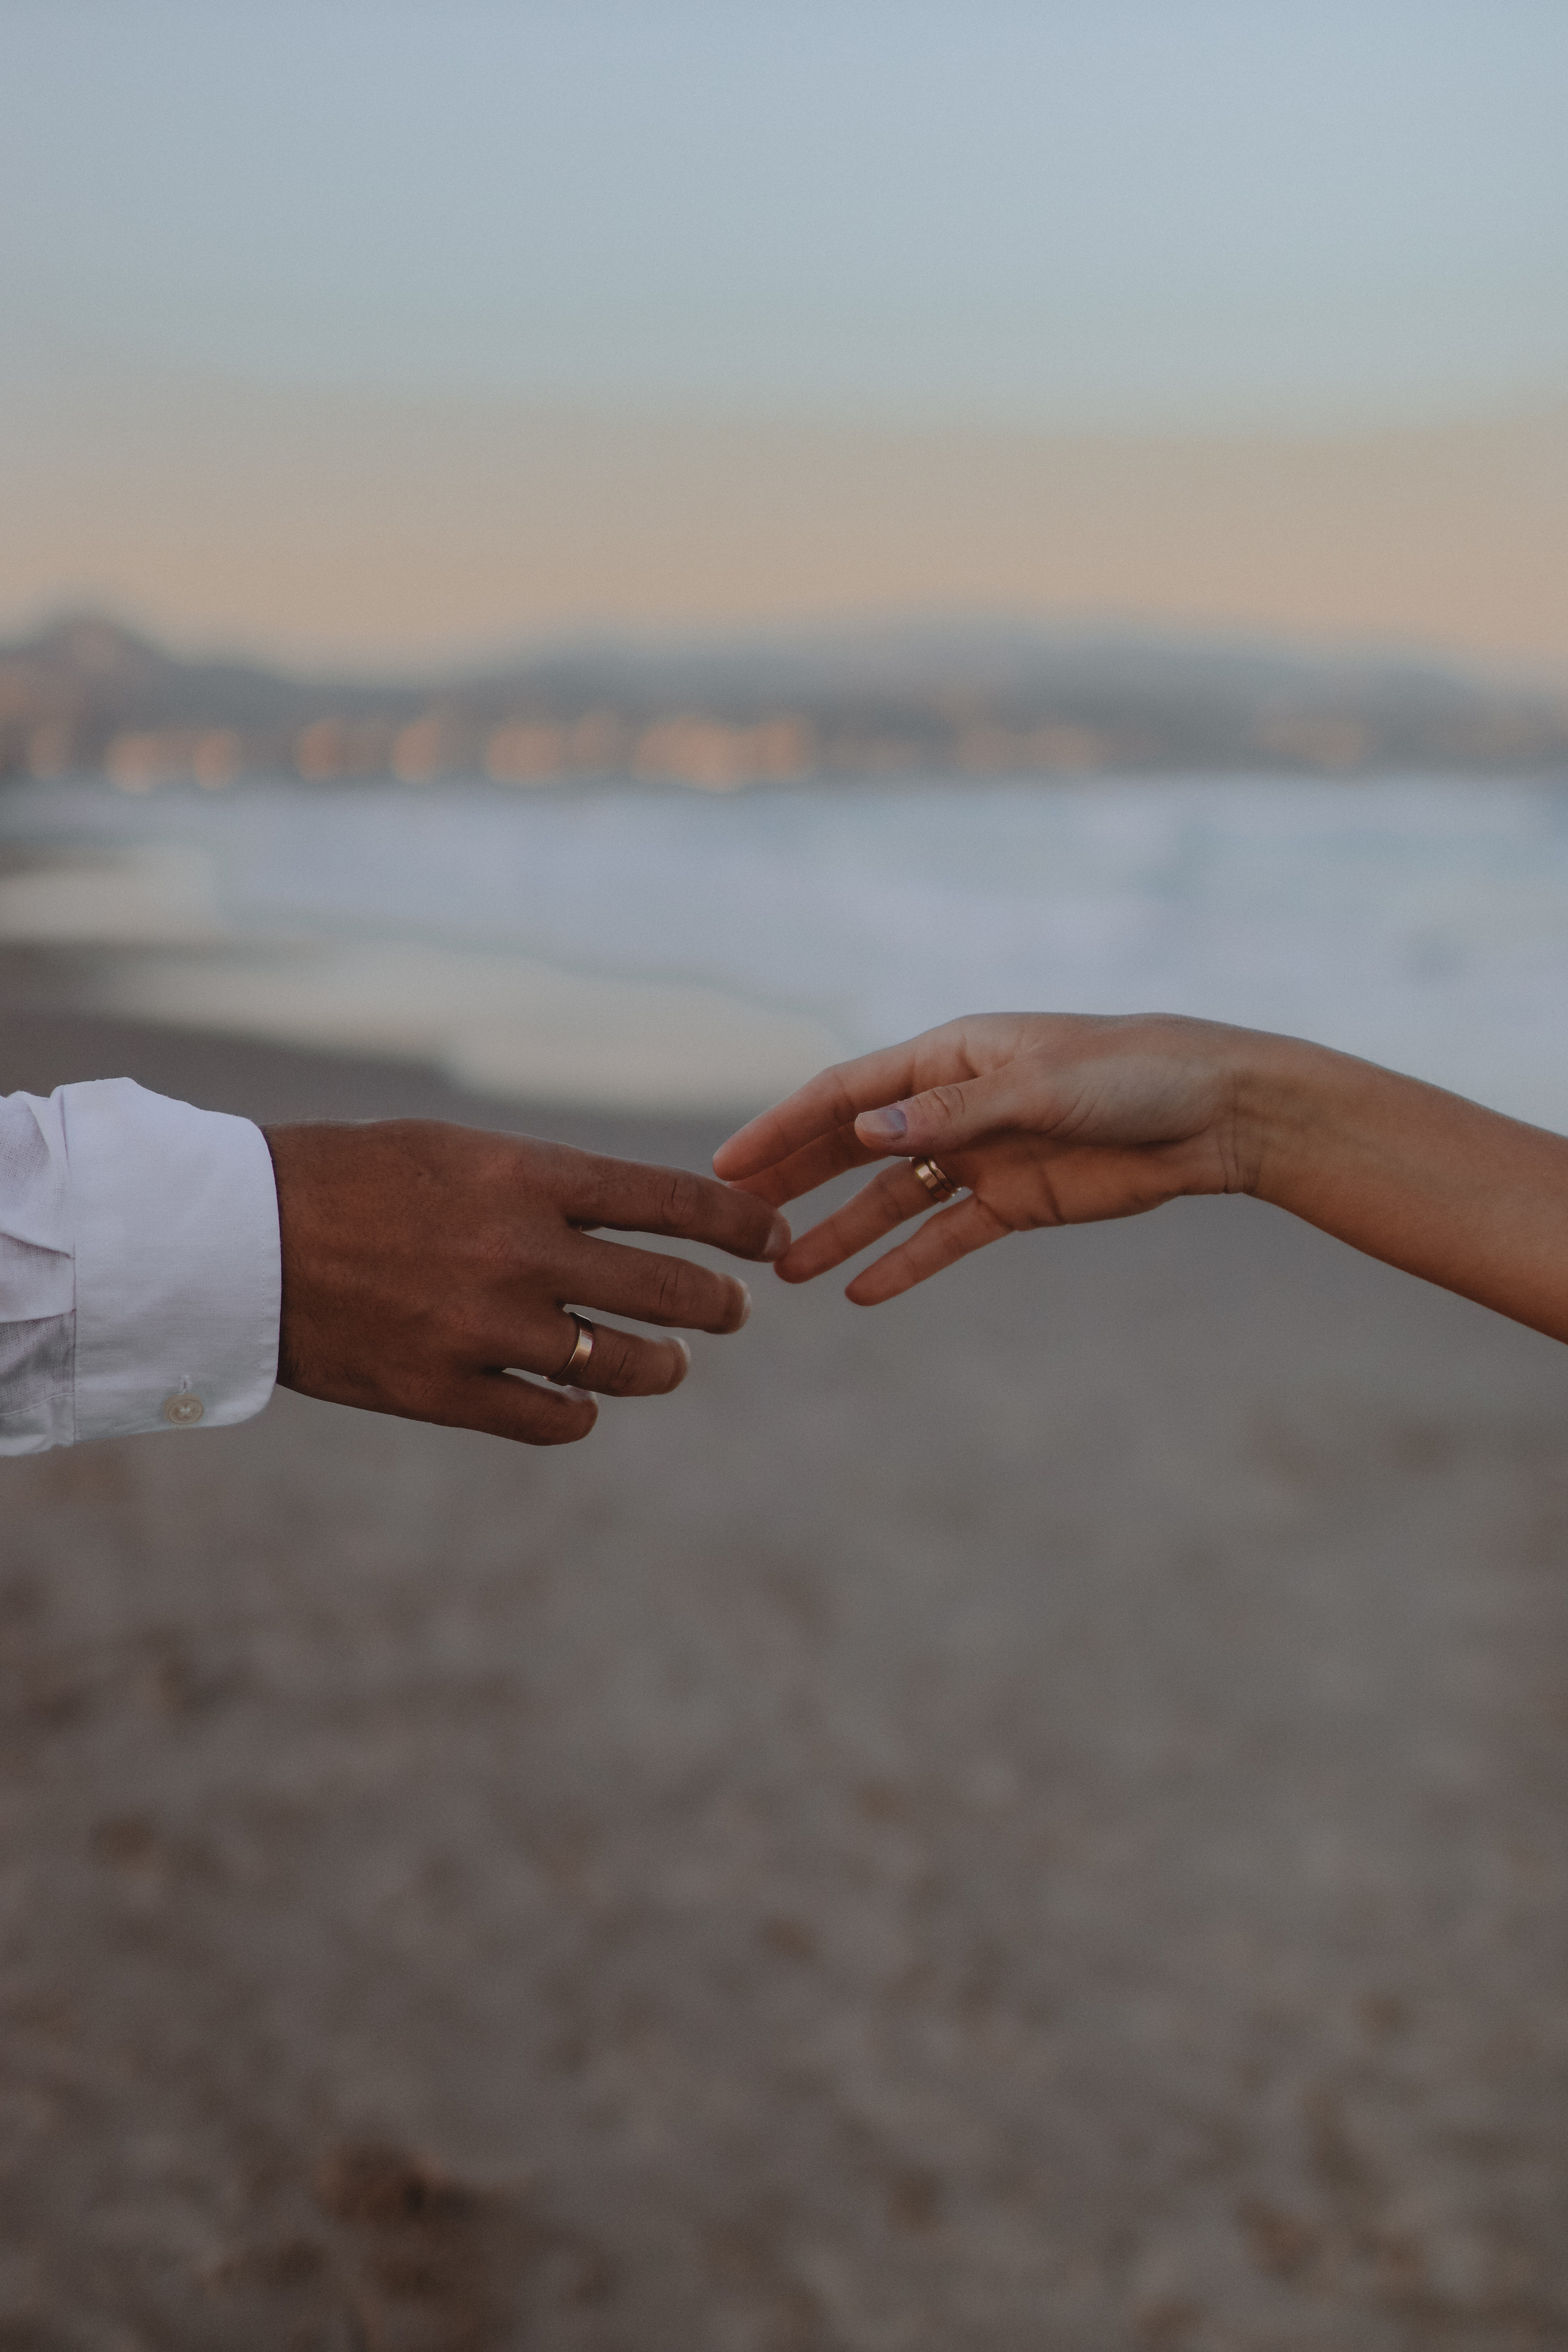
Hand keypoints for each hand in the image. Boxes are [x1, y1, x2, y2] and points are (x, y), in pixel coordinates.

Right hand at [265, 1119, 789, 1440]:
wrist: (240, 1237)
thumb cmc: (352, 1177)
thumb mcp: (461, 1150)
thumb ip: (549, 1186)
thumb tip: (636, 1220)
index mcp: (528, 1174)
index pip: (674, 1199)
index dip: (738, 1224)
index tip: (767, 1237)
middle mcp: (523, 1250)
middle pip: (671, 1288)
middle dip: (720, 1302)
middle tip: (734, 1307)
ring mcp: (487, 1327)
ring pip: (623, 1365)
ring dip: (662, 1366)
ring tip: (671, 1363)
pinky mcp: (447, 1390)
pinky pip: (554, 1419)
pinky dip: (579, 1412)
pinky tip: (581, 1402)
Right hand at [713, 1013, 1256, 1302]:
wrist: (1217, 1113)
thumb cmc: (1134, 1074)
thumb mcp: (1039, 1086)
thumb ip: (951, 1113)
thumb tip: (864, 1131)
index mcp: (951, 1055)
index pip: (846, 1094)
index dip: (783, 1128)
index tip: (726, 1164)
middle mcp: (954, 1103)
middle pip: (855, 1145)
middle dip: (793, 1181)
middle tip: (730, 1221)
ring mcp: (982, 1154)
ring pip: (892, 1199)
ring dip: (838, 1231)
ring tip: (782, 1272)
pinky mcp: (1016, 1200)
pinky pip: (945, 1236)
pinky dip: (904, 1263)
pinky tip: (858, 1292)